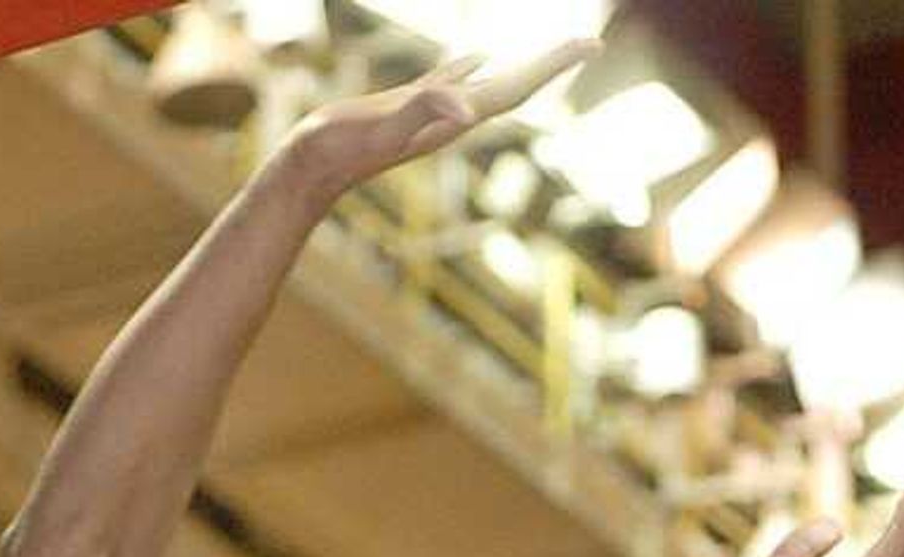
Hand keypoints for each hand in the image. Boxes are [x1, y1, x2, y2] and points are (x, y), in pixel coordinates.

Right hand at [286, 36, 597, 201]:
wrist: (312, 168)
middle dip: (552, 64)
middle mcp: (451, 120)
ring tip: (548, 53)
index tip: (591, 43)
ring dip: (519, 68)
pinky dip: (469, 65)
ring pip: (488, 84)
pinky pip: (450, 79)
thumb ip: (427, 111)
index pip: (517, 87)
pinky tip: (478, 56)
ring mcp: (431, 114)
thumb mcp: (388, 123)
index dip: (554, 64)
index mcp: (455, 119)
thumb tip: (467, 111)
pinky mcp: (408, 106)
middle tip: (589, 42)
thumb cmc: (345, 148)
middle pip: (515, 87)